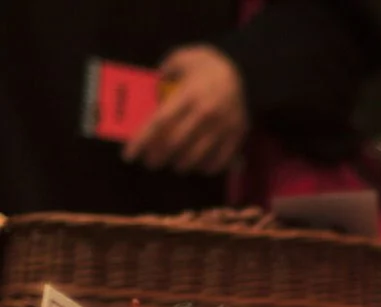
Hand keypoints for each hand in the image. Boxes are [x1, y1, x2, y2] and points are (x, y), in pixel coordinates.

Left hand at [124, 45, 248, 174]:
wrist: (245, 68)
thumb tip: (151, 93)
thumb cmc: (207, 64)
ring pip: (196, 155)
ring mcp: (223, 127)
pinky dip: (207, 167)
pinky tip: (198, 167)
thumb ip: (162, 75)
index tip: (129, 156)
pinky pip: (221, 159)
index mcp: (188, 95)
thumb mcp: (180, 59)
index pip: (159, 123)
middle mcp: (204, 114)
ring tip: (173, 165)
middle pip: (175, 143)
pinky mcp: (237, 135)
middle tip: (150, 162)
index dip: (142, 141)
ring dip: (180, 164)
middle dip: (158, 157)